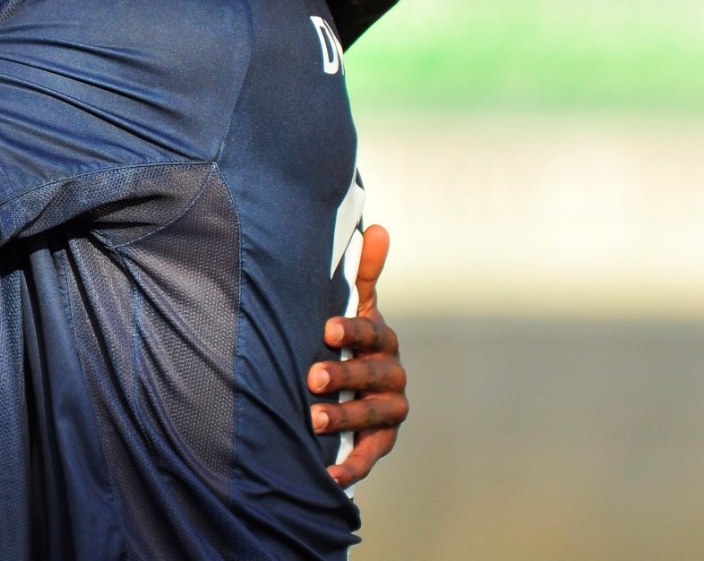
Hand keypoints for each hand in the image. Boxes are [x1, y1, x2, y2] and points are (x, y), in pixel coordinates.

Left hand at [309, 224, 407, 488]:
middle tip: (313, 376)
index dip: (352, 331)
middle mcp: (391, 375)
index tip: (327, 330)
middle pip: (371, 375)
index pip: (371, 333)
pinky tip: (328, 476)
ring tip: (314, 420)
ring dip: (344, 418)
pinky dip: (351, 467)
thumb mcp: (355, 307)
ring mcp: (389, 410)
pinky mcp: (380, 441)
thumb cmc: (348, 340)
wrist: (355, 386)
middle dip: (343, 376)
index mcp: (383, 340)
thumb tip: (378, 227)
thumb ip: (365, 273)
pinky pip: (369, 455)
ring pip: (371, 415)